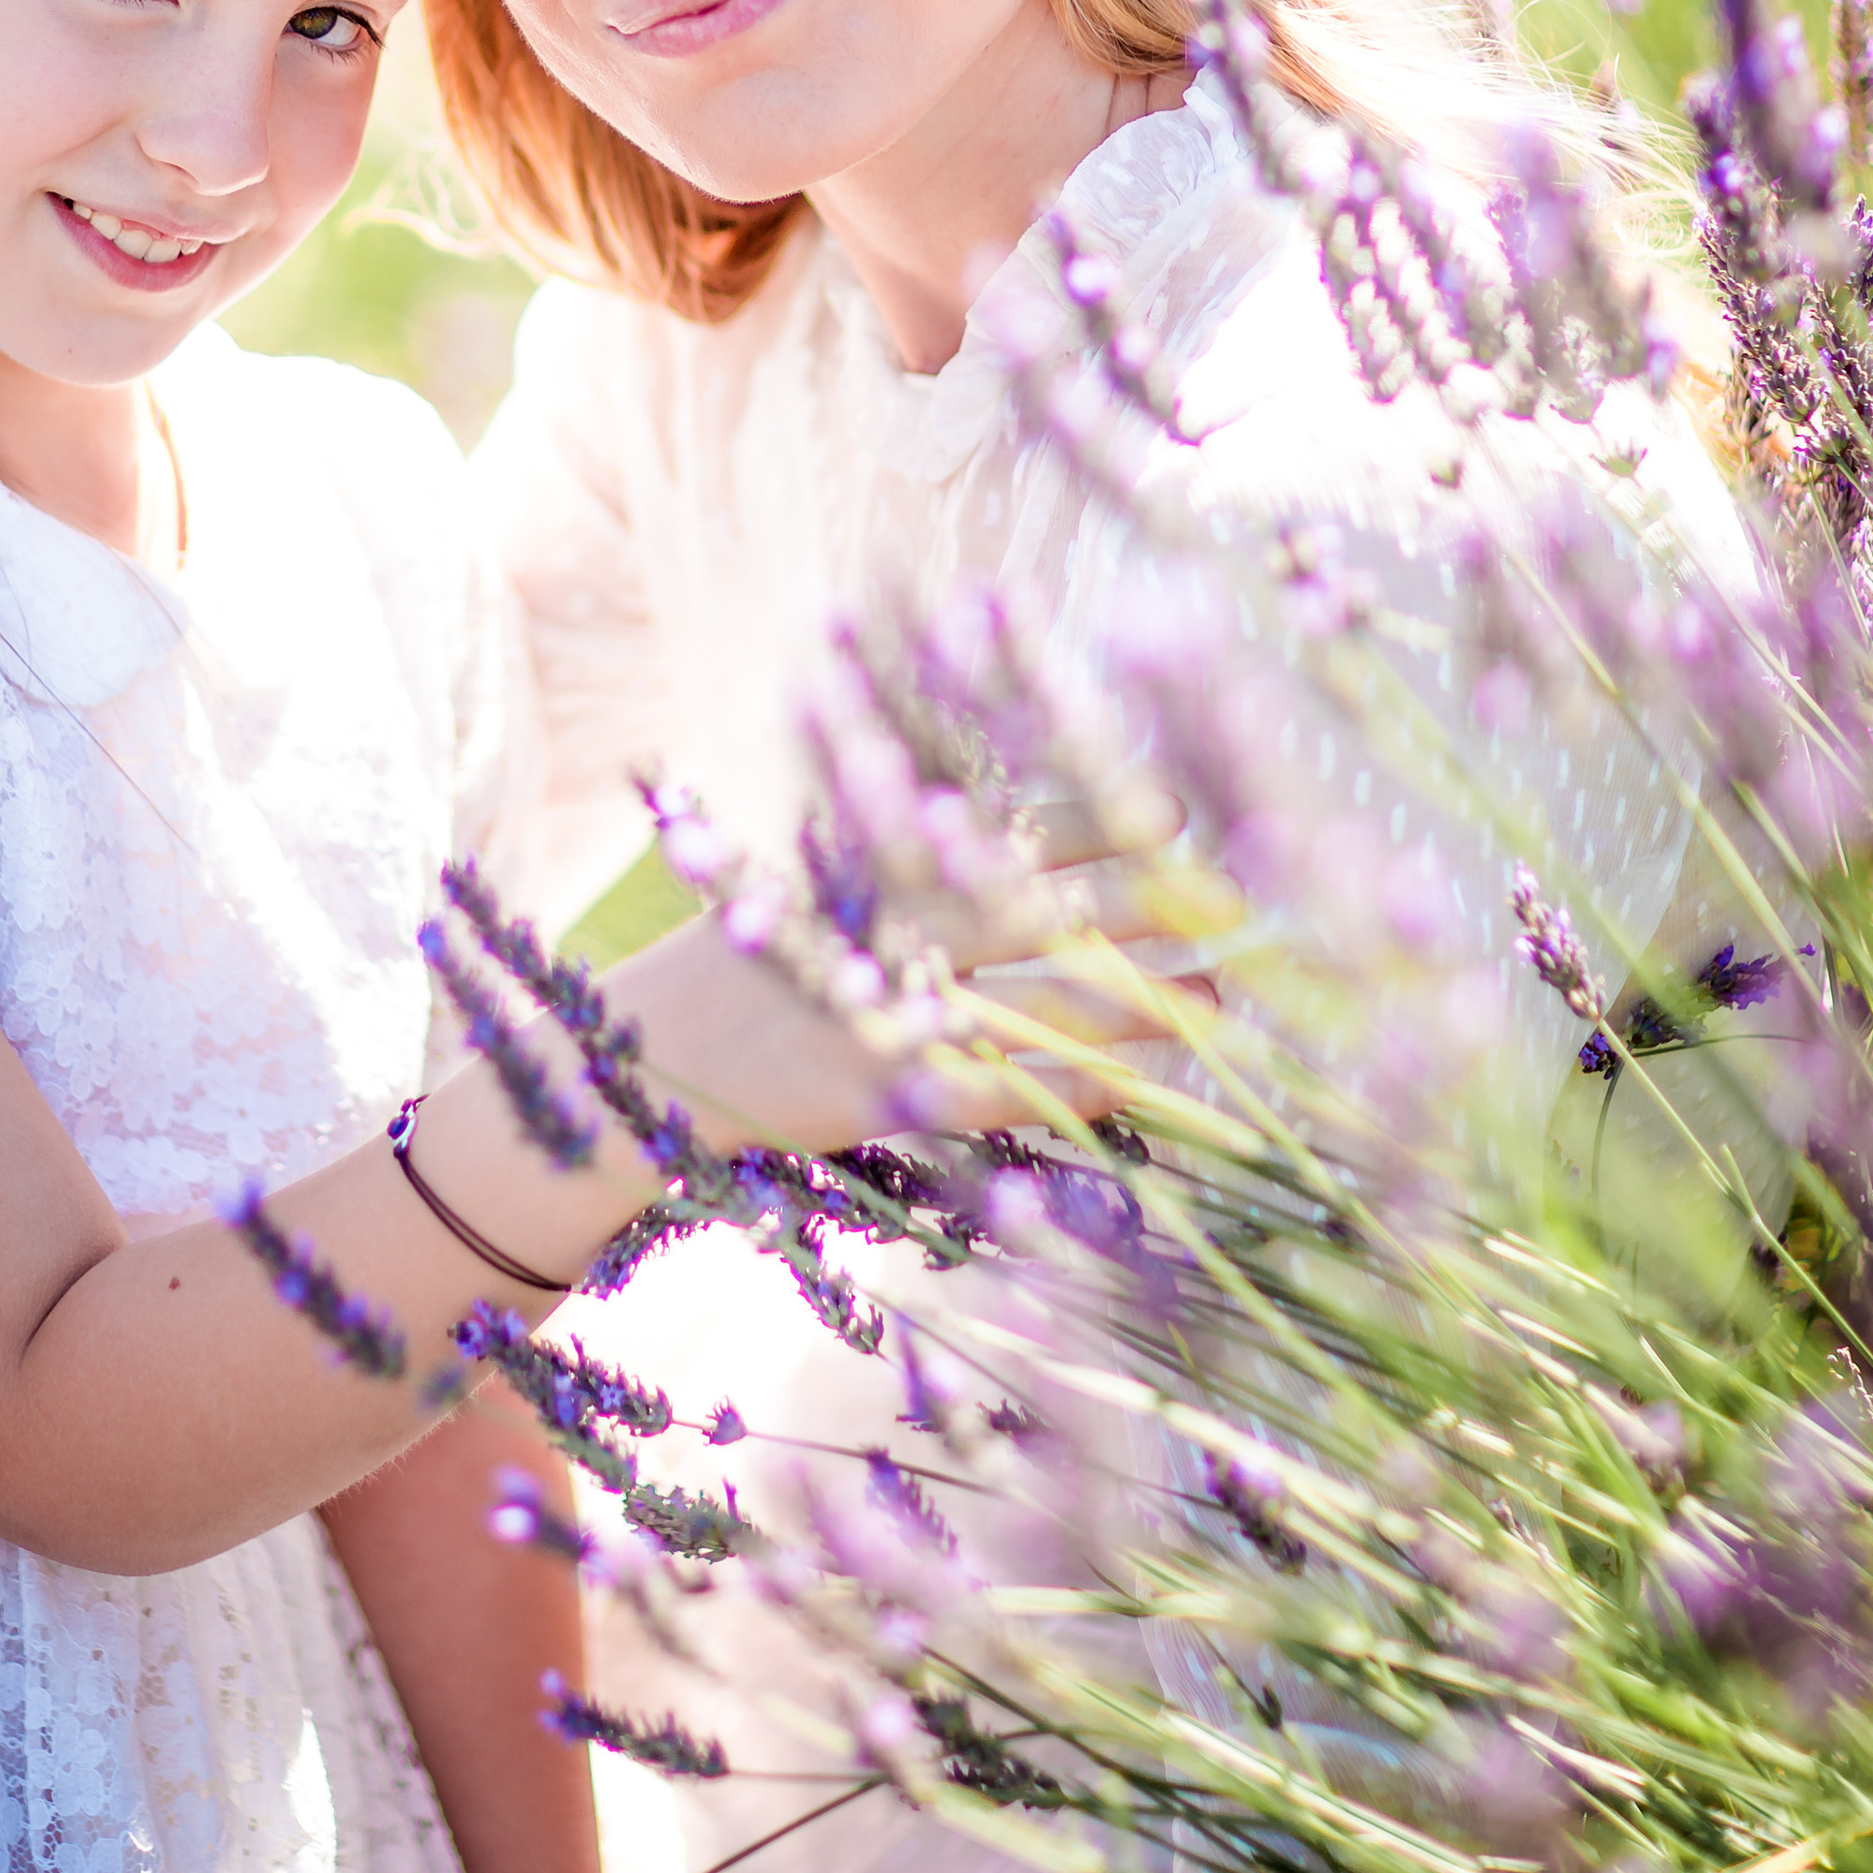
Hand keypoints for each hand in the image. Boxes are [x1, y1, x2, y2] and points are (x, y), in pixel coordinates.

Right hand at [618, 856, 1197, 1157]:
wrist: (637, 1054)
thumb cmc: (737, 953)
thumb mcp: (807, 871)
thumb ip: (890, 831)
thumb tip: (984, 779)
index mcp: (871, 859)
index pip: (1001, 826)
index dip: (1098, 816)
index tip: (1181, 806)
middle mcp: (883, 928)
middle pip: (1041, 908)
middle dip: (1143, 900)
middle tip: (1236, 895)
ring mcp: (883, 1013)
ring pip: (1037, 1004)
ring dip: (1137, 1003)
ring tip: (1219, 998)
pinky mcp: (876, 1091)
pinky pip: (1002, 1092)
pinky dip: (1075, 1088)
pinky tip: (1145, 1083)